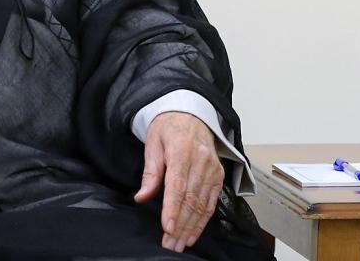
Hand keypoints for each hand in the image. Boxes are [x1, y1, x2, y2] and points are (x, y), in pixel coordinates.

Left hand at [133, 111, 224, 252]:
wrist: (191, 114)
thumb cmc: (168, 128)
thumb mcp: (153, 144)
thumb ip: (150, 172)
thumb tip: (141, 197)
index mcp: (182, 149)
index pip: (178, 185)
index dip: (173, 208)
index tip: (167, 228)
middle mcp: (201, 160)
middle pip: (191, 199)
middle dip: (180, 225)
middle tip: (170, 244)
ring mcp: (212, 168)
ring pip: (202, 204)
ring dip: (191, 227)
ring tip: (179, 244)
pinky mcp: (218, 175)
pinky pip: (211, 201)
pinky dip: (203, 220)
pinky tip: (193, 233)